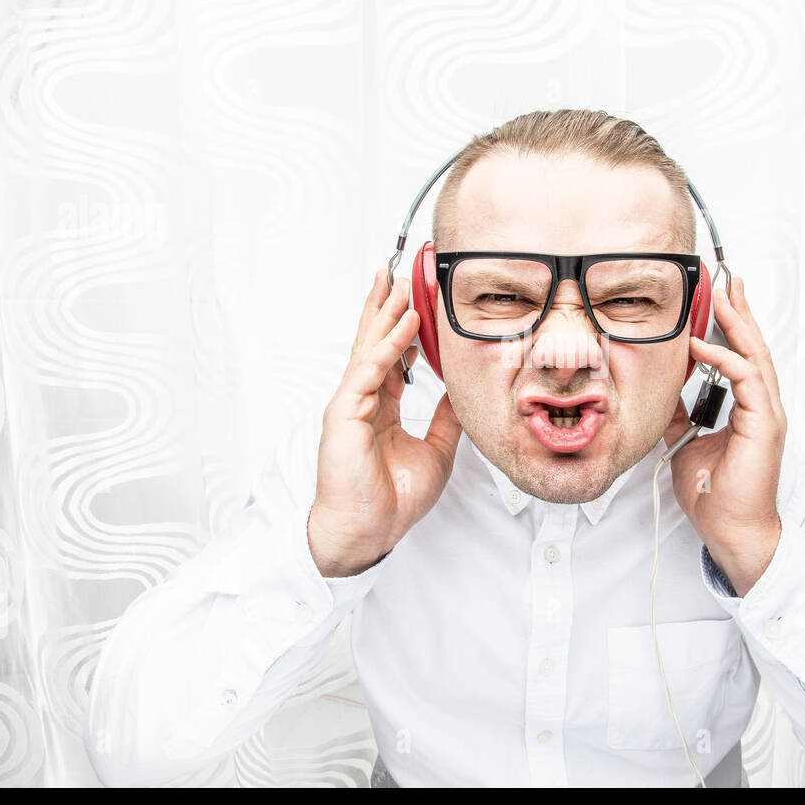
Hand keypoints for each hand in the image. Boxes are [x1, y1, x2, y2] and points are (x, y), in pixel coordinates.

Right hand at [308, 270, 462, 576]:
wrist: (368, 531)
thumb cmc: (393, 499)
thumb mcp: (436, 451)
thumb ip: (446, 419)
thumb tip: (461, 393)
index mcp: (379, 408)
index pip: (392, 357)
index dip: (403, 328)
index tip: (416, 303)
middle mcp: (362, 400)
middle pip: (375, 342)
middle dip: (386, 307)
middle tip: (398, 273)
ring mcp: (350, 404)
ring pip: (369, 348)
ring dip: (385, 313)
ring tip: (397, 282)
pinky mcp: (343, 414)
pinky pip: (369, 371)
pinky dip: (388, 346)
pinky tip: (403, 324)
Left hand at [663, 276, 786, 596]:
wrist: (730, 528)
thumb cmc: (714, 493)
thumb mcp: (685, 443)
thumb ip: (680, 416)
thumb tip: (665, 394)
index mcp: (749, 411)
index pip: (743, 359)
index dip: (733, 329)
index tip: (721, 302)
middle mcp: (762, 408)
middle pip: (755, 349)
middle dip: (742, 314)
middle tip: (731, 282)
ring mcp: (766, 415)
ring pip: (756, 357)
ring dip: (738, 325)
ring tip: (723, 298)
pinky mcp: (763, 426)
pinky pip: (748, 380)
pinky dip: (725, 359)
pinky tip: (704, 346)